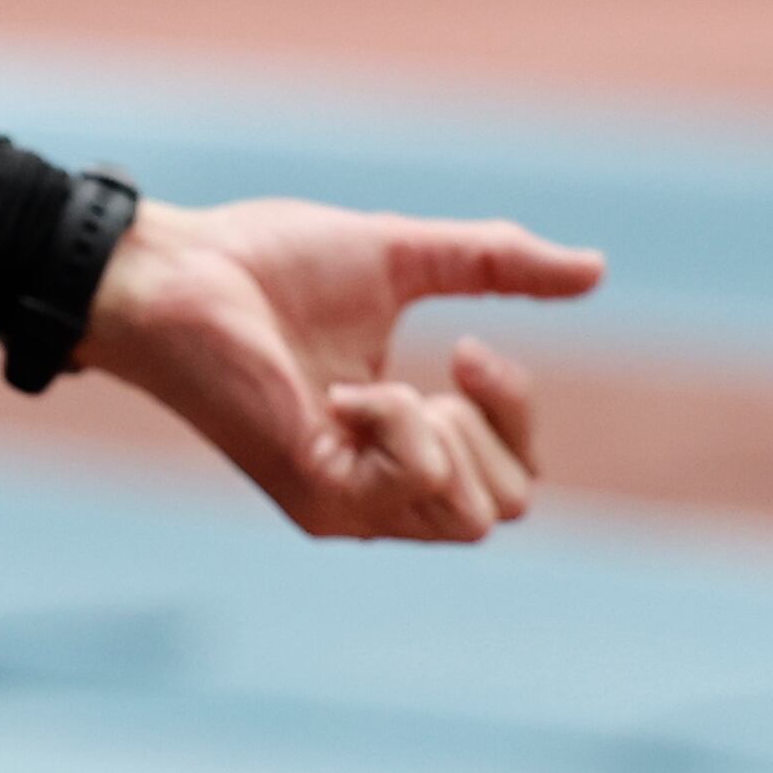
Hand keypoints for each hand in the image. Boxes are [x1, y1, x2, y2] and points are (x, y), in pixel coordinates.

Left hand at [73, 195, 602, 541]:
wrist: (177, 269)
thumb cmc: (267, 262)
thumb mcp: (403, 255)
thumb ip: (494, 263)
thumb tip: (595, 269)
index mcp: (398, 436)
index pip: (507, 475)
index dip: (516, 413)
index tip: (471, 346)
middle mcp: (376, 483)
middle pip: (504, 509)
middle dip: (501, 430)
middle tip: (446, 369)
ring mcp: (347, 501)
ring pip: (469, 518)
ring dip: (447, 432)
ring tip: (385, 385)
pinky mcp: (317, 496)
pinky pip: (411, 489)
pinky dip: (402, 427)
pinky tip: (348, 393)